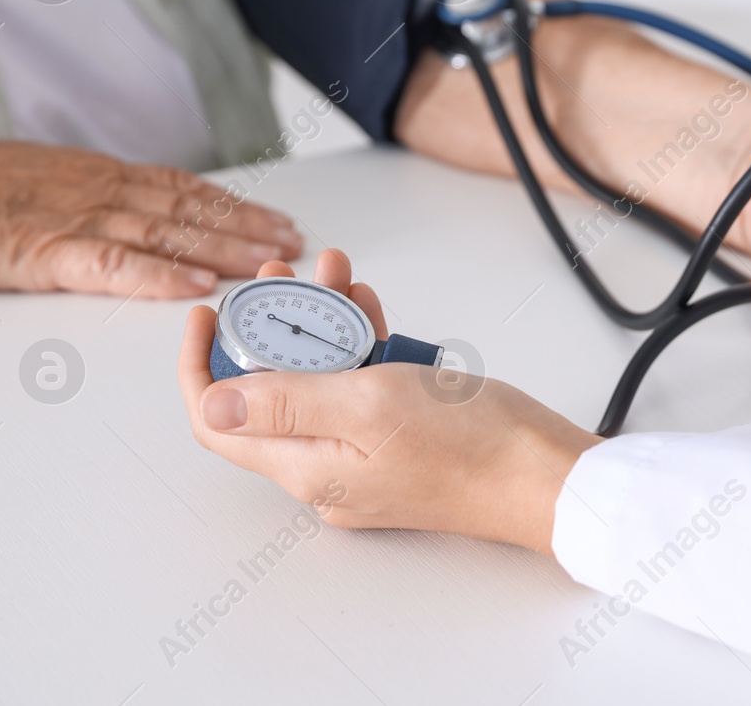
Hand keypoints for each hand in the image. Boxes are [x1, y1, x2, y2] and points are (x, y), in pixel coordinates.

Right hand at [0, 133, 301, 296]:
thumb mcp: (48, 181)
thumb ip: (97, 196)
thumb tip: (139, 212)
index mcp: (103, 176)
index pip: (188, 190)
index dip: (238, 206)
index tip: (278, 220)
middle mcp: (102, 192)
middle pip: (191, 211)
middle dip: (249, 229)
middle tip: (294, 246)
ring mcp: (78, 220)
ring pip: (167, 235)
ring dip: (223, 251)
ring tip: (268, 266)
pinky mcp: (49, 253)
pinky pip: (115, 266)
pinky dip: (159, 276)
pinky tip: (195, 286)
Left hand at [179, 249, 596, 552]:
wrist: (547, 477)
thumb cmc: (473, 448)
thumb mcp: (371, 406)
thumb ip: (288, 403)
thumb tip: (213, 402)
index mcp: (307, 466)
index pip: (219, 421)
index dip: (203, 365)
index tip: (210, 313)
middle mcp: (326, 468)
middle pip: (267, 394)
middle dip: (267, 327)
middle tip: (278, 278)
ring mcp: (364, 456)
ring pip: (318, 382)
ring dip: (318, 324)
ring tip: (332, 273)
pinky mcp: (400, 440)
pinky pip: (360, 388)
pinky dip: (359, 343)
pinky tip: (369, 306)